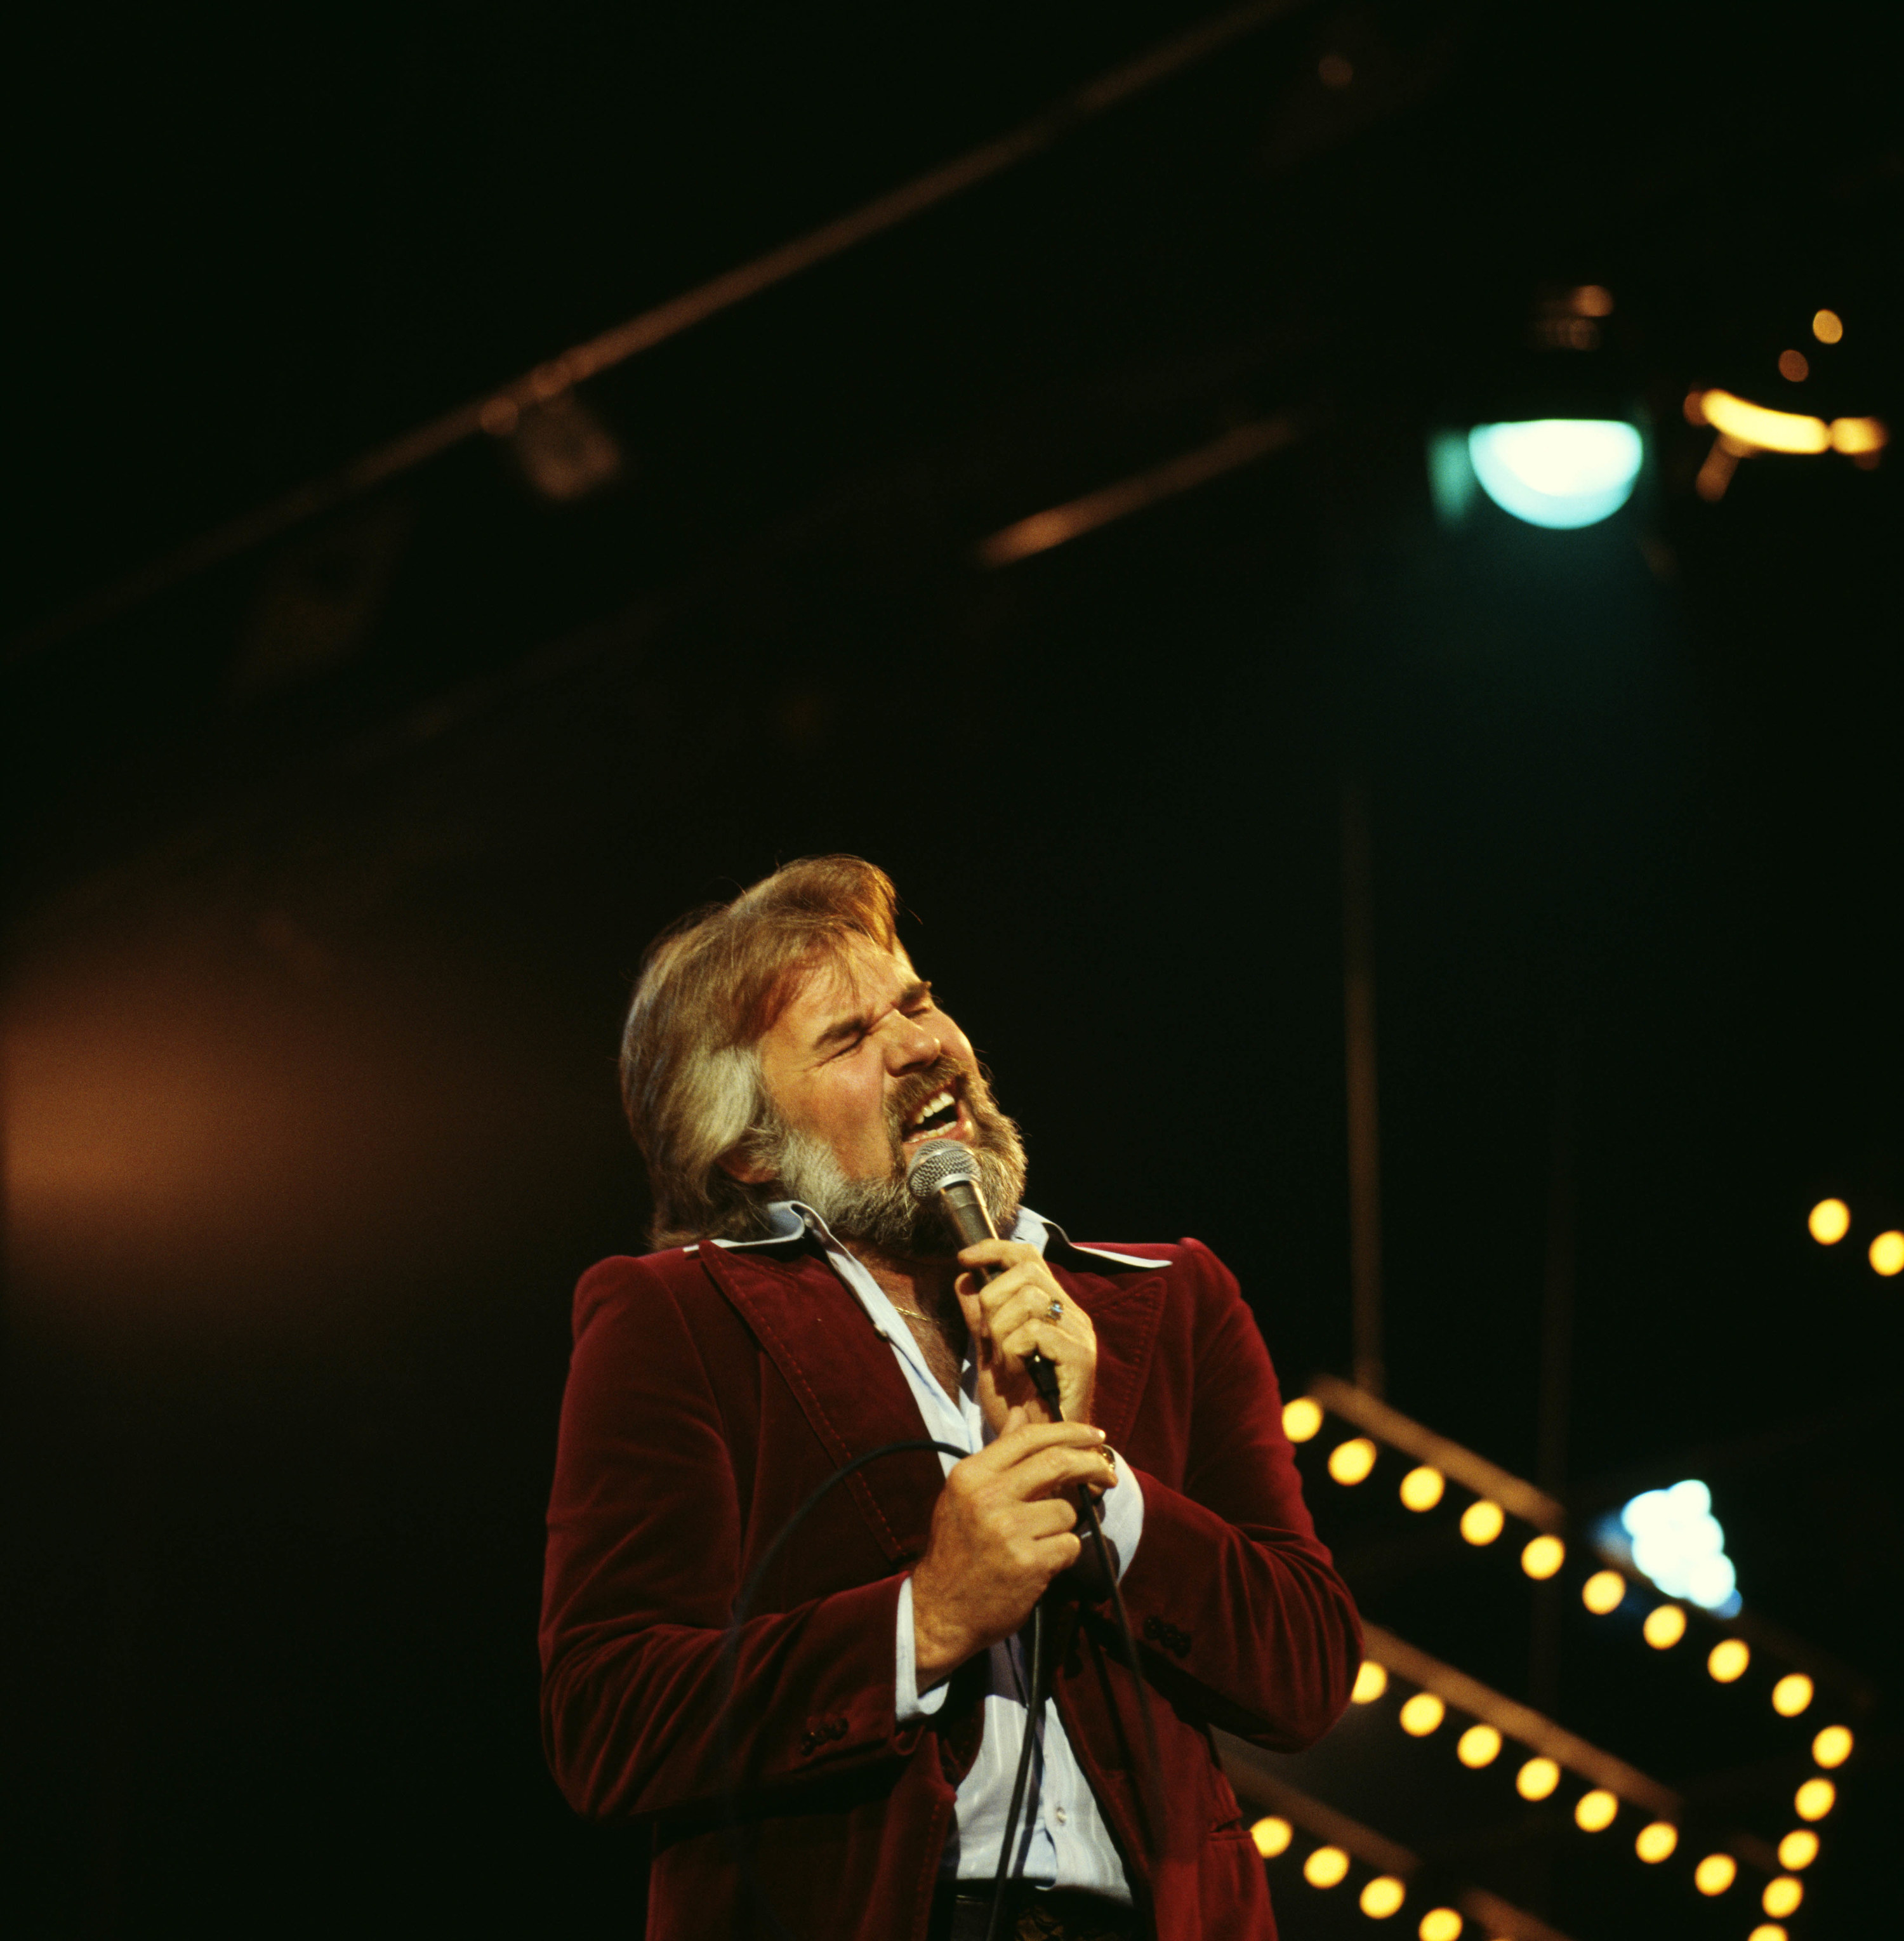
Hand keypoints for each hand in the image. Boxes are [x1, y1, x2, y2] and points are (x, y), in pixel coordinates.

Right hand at [910, 1411, 1118, 1684]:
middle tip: (1109, 1473)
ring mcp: (1009, 1531)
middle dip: (1092, 1464)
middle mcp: (988, 1497)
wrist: (941, 1609)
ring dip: (1063, 1526)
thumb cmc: (957, 1548)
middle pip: (1057, 1463)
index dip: (1069, 1431)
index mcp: (971, 1475)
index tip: (1094, 1435)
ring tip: (1040, 1541)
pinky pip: (1069, 1545)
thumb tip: (1021, 1412)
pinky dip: (1062, 1554)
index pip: (1029, 1438)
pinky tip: (1041, 1563)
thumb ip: (999, 1453)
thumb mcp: (966, 1494)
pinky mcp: (1029, 1564)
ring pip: (1067, 1512)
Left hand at [955, 1239, 1097, 1431]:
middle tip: (989, 1340)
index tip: (964, 1258)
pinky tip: (1015, 1373)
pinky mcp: (1080, 1358)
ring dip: (1002, 1331)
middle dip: (992, 1301)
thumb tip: (964, 1276)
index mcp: (1053, 1309)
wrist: (1040, 1451)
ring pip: (1029, 1300)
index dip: (995, 1249)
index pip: (1028, 1257)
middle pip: (1025, 1272)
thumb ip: (980, 1317)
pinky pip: (1035, 1332)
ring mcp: (1079, 1335)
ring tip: (1004, 1362)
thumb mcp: (989, 1353)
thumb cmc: (1020, 1405)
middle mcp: (1072, 1315)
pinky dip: (1013, 1351)